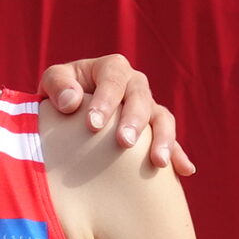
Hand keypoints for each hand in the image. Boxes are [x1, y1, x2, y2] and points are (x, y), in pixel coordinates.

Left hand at [39, 53, 194, 173]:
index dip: (105, 100)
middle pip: (141, 98)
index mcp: (112, 68)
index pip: (112, 80)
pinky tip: (185, 170)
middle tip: (124, 142)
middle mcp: (135, 85)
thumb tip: (71, 102)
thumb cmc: (62, 91)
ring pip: (162, 118)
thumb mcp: (54, 80)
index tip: (93, 124)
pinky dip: (178, 154)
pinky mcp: (154, 129)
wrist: (72, 108)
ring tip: (157, 161)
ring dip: (163, 139)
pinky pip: (172, 140)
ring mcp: (148, 107)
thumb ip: (58, 84)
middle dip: (134, 120)